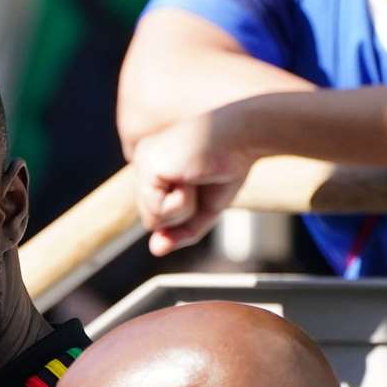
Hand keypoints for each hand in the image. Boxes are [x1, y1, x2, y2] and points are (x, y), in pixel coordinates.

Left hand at [131, 110, 256, 255]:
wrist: (244, 136)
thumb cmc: (229, 166)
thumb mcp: (205, 209)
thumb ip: (181, 231)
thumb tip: (156, 250)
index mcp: (155, 167)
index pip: (157, 215)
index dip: (184, 213)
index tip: (201, 182)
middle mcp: (144, 161)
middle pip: (152, 221)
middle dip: (183, 213)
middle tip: (201, 180)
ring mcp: (142, 162)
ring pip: (152, 221)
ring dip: (183, 208)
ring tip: (196, 176)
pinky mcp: (147, 166)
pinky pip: (158, 211)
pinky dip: (180, 203)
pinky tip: (190, 176)